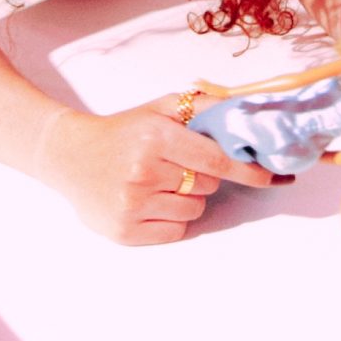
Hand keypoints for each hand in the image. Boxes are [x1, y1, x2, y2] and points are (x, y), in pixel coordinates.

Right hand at [38, 97, 273, 245]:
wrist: (68, 156)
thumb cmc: (121, 132)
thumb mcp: (158, 110)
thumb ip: (201, 107)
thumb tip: (244, 110)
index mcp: (155, 138)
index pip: (216, 159)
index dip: (247, 169)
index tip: (272, 176)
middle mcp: (144, 172)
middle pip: (207, 185)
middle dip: (201, 176)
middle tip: (174, 165)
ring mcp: (132, 205)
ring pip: (193, 211)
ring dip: (186, 199)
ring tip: (157, 184)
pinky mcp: (124, 232)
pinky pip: (175, 232)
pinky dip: (171, 220)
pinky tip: (149, 203)